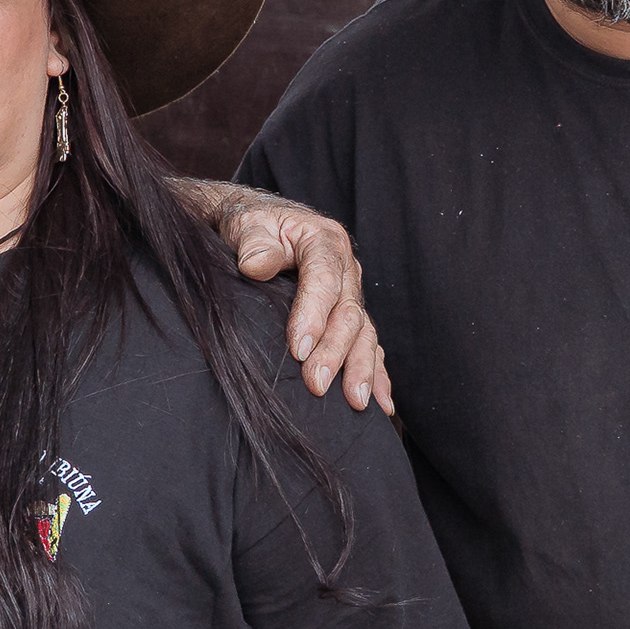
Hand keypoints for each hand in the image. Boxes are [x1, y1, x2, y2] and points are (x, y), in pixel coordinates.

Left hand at [211, 190, 390, 413]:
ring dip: (361, 369)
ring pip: (364, 333)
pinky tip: (381, 403)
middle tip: (317, 385)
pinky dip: (377, 373)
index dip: (313, 315)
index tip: (298, 349)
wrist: (260, 225)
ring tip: (356, 402)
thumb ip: (255, 243)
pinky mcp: (349, 315)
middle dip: (335, 352)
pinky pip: (369, 345)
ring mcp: (350, 294)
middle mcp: (346, 269)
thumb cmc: (253, 226)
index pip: (323, 280)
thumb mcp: (249, 225)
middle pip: (348, 313)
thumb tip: (255, 265)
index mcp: (324, 241)